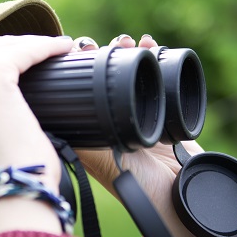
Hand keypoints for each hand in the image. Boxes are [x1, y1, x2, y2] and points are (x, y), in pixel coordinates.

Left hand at [73, 34, 223, 236]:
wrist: (183, 197)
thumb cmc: (139, 187)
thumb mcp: (103, 163)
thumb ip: (83, 142)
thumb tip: (54, 117)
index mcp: (93, 131)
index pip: (79, 91)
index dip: (77, 68)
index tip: (76, 49)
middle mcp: (113, 120)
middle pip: (104, 76)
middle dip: (103, 54)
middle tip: (103, 42)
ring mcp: (140, 114)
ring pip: (130, 72)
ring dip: (128, 51)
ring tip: (129, 40)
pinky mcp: (166, 112)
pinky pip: (158, 77)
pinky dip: (155, 56)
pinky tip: (151, 43)